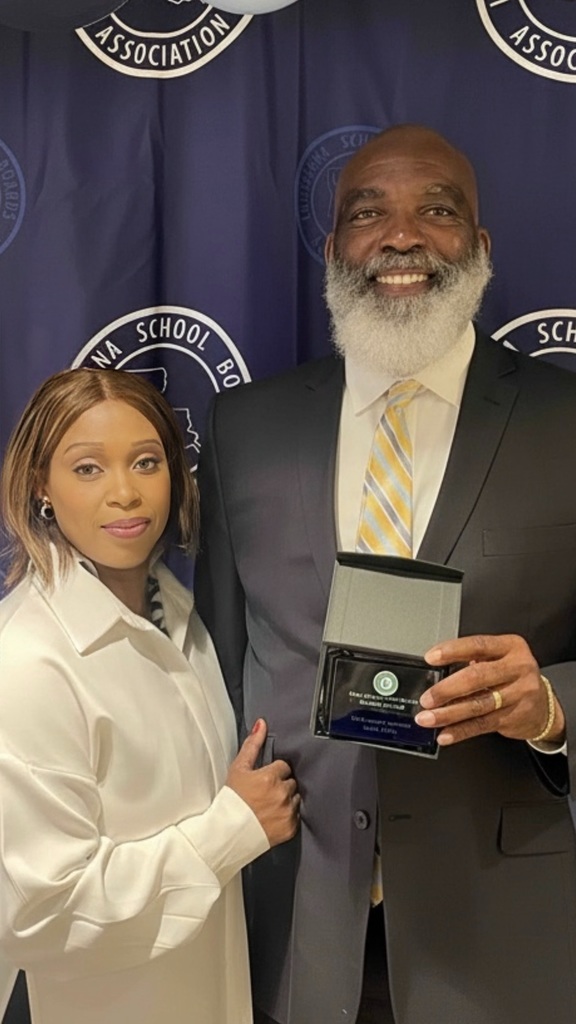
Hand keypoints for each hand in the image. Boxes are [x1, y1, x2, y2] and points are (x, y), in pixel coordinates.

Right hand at [225, 719, 299, 846]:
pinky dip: (287, 816)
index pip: (283, 767)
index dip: (273, 773)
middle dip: (281, 785)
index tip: (264, 781)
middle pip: (291, 782)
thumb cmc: (231, 800)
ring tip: (269, 806)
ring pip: (295, 798)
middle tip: (266, 793)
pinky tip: (273, 817)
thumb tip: (261, 723)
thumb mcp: (238, 768)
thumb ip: (252, 744)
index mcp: (270, 777)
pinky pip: (296, 816)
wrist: (227, 833)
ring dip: (286, 800)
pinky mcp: (290, 828)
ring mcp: (287, 812)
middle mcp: (282, 793)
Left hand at [413, 633, 564, 746]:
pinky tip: (445, 734)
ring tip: (428, 718)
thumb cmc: (514, 676)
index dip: (452, 651)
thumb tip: (437, 674)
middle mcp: (518, 668)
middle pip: (477, 677)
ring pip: (478, 705)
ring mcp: (519, 694)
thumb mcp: (501, 658)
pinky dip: (460, 731)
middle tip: (427, 698)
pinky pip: (482, 724)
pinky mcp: (515, 716)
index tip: (431, 658)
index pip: (478, 646)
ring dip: (448, 714)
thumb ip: (475, 661)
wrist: (544, 705)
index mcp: (511, 647)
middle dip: (447, 690)